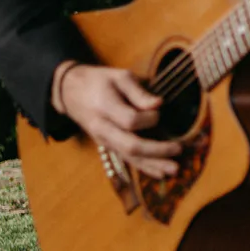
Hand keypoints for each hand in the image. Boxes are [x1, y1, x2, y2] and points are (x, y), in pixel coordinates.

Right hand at [55, 62, 181, 178]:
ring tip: (174, 169)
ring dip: (153, 165)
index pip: (129, 120)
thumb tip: (158, 104)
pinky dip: (144, 167)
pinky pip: (126, 159)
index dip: (149, 119)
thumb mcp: (119, 76)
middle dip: (156, 150)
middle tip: (179, 148)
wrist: (70, 92)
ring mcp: (104, 140)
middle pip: (130, 145)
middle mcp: (103, 128)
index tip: (159, 110)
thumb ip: (138, 92)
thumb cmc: (99, 81)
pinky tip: (160, 173)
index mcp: (104, 107)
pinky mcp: (108, 145)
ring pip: (129, 157)